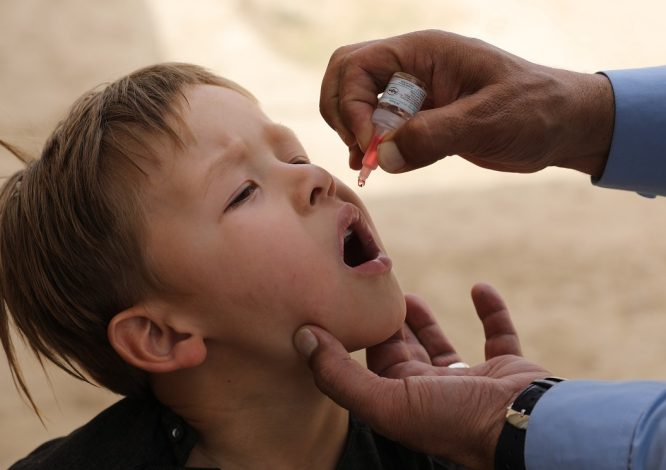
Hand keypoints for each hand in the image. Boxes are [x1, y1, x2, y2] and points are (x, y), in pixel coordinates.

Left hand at [293, 283, 549, 469]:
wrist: (525, 427)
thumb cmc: (452, 418)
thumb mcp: (385, 399)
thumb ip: (339, 373)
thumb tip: (301, 337)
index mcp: (403, 399)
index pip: (373, 362)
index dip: (360, 334)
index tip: (346, 302)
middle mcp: (433, 392)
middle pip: (404, 352)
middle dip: (389, 325)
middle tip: (374, 292)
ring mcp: (471, 382)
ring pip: (442, 347)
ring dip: (426, 322)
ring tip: (411, 295)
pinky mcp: (506, 369)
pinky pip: (498, 335)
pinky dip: (491, 312)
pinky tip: (480, 288)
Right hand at [320, 29, 613, 176]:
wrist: (564, 125)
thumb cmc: (535, 110)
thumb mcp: (487, 120)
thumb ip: (433, 136)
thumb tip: (383, 158)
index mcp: (424, 52)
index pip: (357, 65)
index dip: (351, 104)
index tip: (368, 145)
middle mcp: (412, 69)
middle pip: (346, 79)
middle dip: (343, 115)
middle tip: (362, 152)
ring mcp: (415, 95)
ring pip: (357, 105)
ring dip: (353, 134)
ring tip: (366, 165)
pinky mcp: (422, 122)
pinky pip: (380, 130)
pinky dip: (370, 148)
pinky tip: (376, 168)